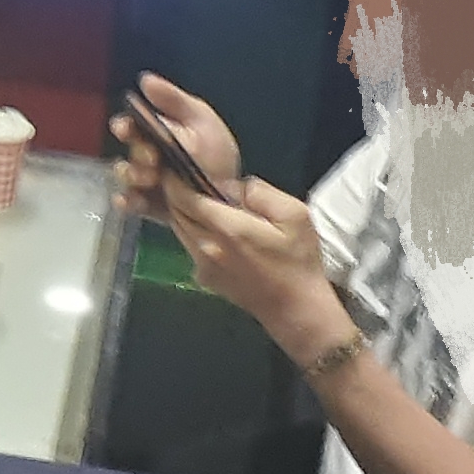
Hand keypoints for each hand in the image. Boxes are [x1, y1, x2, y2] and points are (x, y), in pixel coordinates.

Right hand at [109, 72, 240, 222]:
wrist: (235, 197)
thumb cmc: (217, 156)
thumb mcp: (201, 121)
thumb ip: (174, 100)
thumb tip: (145, 79)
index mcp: (161, 133)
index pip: (133, 126)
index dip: (125, 126)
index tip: (125, 129)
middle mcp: (151, 157)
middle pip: (130, 152)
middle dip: (137, 154)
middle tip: (152, 160)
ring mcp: (150, 183)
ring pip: (128, 177)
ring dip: (132, 176)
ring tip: (150, 179)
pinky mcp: (154, 206)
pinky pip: (134, 203)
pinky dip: (128, 201)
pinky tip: (130, 200)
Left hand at [159, 175, 343, 364]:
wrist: (296, 309)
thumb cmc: (299, 261)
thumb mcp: (294, 216)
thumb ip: (261, 193)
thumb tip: (233, 185)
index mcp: (227, 228)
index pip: (184, 197)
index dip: (175, 179)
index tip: (177, 164)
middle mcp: (206, 247)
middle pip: (175, 212)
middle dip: (175, 192)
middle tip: (184, 177)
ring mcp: (202, 265)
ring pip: (179, 230)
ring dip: (182, 212)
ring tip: (198, 198)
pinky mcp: (205, 278)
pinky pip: (189, 247)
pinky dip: (191, 232)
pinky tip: (212, 228)